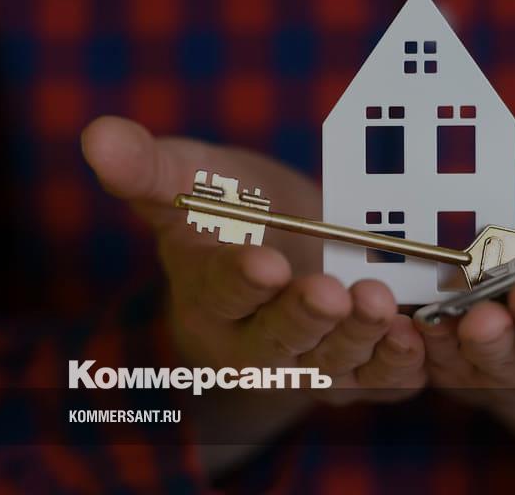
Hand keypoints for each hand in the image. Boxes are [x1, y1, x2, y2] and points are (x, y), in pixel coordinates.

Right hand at [81, 116, 424, 403]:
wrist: (282, 246)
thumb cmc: (230, 211)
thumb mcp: (193, 182)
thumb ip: (151, 168)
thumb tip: (97, 135)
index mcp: (207, 294)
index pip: (218, 290)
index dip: (238, 280)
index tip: (260, 261)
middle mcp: (253, 340)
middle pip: (275, 339)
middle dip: (301, 317)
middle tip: (327, 292)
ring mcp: (307, 361)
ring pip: (328, 364)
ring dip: (355, 339)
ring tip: (376, 304)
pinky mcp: (354, 369)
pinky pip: (375, 380)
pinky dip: (396, 365)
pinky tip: (417, 338)